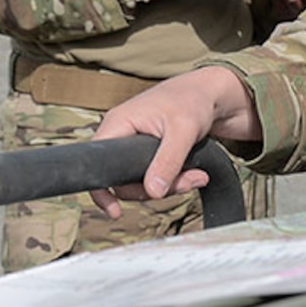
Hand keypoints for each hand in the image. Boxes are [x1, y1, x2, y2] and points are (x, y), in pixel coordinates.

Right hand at [89, 66, 260, 214]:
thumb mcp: (182, 130)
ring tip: (196, 176)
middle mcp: (122, 134)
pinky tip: (194, 174)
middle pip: (123, 180)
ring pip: (141, 182)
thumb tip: (153, 192)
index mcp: (119, 123)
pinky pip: (153, 177)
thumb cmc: (191, 100)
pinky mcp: (148, 153)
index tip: (114, 212)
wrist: (207, 94)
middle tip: (184, 184)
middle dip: (154, 189)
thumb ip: (167, 162)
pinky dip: (173, 180)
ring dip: (170, 185)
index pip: (97, 162)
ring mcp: (134, 145)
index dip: (102, 190)